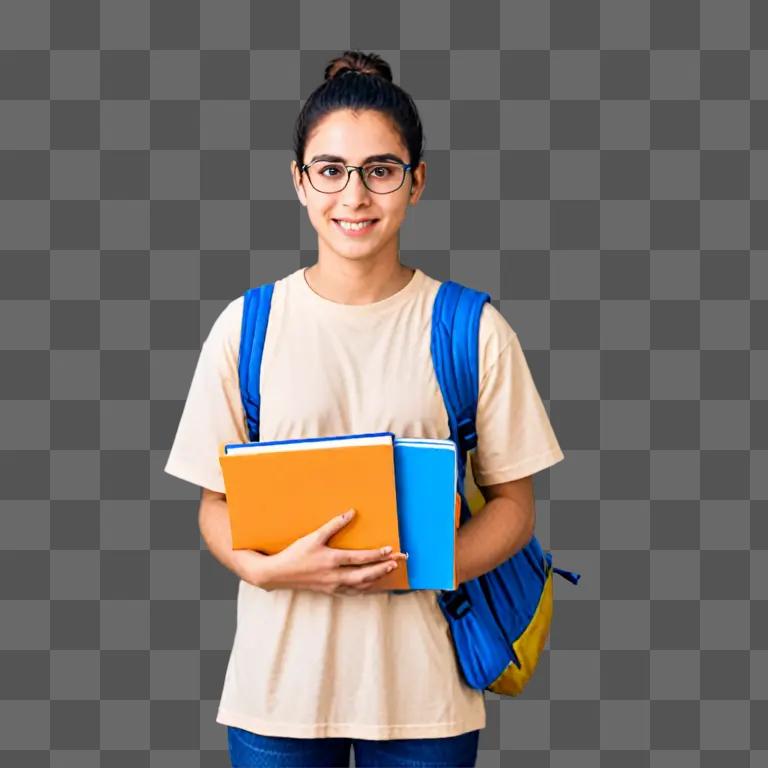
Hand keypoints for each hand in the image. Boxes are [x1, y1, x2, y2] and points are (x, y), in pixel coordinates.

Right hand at [258, 508, 405, 595]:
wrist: (278, 574)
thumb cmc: (296, 553)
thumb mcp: (313, 536)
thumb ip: (333, 525)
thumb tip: (351, 512)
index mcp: (332, 560)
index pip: (360, 559)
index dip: (377, 555)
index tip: (390, 550)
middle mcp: (335, 576)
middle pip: (366, 574)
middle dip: (384, 568)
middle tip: (399, 561)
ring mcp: (333, 586)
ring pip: (361, 585)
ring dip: (378, 578)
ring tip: (391, 571)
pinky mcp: (330, 591)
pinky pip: (353, 592)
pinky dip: (365, 588)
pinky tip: (373, 585)